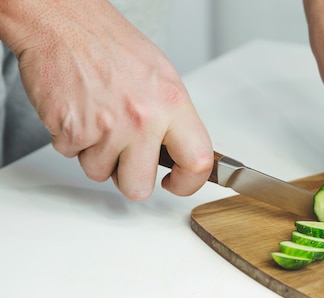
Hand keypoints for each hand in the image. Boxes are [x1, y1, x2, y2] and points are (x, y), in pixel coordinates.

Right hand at [0, 0, 212, 199]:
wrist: (64, 23)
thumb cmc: (111, 45)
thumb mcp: (162, 77)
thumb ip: (174, 119)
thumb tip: (182, 151)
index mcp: (172, 104)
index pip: (197, 161)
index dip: (189, 182)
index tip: (177, 183)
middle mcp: (143, 119)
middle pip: (140, 186)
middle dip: (130, 178)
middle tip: (125, 157)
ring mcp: (107, 128)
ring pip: (100, 173)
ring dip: (97, 155)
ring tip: (98, 120)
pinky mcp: (72, 131)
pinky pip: (72, 156)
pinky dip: (72, 140)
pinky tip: (80, 112)